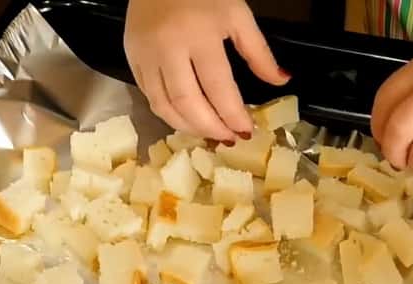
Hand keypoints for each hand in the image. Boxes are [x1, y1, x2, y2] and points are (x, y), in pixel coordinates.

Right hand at [124, 0, 289, 141]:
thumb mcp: (237, 15)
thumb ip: (259, 52)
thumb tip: (281, 82)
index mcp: (199, 35)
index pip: (218, 88)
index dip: (233, 115)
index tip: (246, 131)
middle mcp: (168, 49)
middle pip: (188, 103)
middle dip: (210, 127)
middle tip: (228, 139)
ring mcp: (145, 56)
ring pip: (163, 106)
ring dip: (188, 127)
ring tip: (208, 134)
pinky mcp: (131, 59)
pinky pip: (149, 97)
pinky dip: (169, 114)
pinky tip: (187, 120)